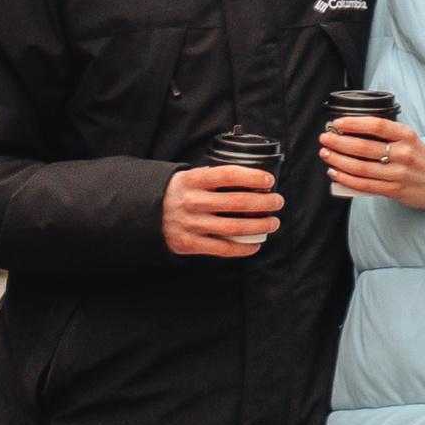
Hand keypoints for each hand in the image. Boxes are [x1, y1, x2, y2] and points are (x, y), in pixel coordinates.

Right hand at [163, 161, 283, 259]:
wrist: (147, 215)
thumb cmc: (178, 194)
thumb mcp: (189, 177)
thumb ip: (213, 178)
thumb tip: (250, 178)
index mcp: (193, 180)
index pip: (228, 175)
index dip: (252, 177)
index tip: (269, 181)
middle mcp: (193, 201)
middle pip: (237, 203)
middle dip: (264, 203)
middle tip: (277, 202)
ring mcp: (192, 224)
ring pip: (234, 228)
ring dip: (259, 226)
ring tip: (272, 222)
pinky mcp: (190, 244)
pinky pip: (223, 249)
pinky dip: (243, 248)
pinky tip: (255, 244)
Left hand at [321, 112, 424, 211]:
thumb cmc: (422, 159)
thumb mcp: (411, 140)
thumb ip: (388, 135)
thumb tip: (353, 131)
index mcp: (407, 136)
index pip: (377, 126)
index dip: (354, 123)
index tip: (337, 123)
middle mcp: (403, 154)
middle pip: (364, 148)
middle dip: (339, 143)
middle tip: (325, 138)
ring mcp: (398, 174)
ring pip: (361, 168)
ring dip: (338, 160)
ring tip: (325, 154)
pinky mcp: (393, 190)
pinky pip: (364, 185)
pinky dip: (346, 178)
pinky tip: (335, 172)